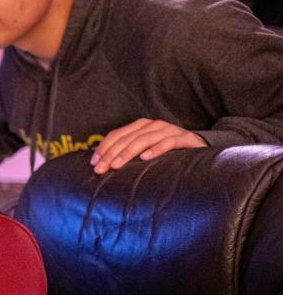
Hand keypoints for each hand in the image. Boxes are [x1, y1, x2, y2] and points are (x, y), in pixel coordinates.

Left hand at [91, 118, 205, 173]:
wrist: (200, 148)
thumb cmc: (168, 153)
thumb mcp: (145, 151)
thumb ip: (128, 154)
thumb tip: (103, 165)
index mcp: (141, 126)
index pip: (117, 134)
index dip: (104, 148)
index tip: (93, 162)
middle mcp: (154, 125)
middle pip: (127, 138)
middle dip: (111, 154)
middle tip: (100, 169)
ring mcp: (169, 130)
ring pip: (144, 139)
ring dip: (128, 153)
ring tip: (116, 165)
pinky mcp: (184, 138)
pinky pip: (168, 142)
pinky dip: (156, 149)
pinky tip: (145, 158)